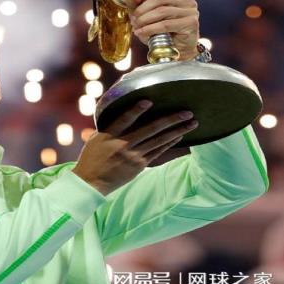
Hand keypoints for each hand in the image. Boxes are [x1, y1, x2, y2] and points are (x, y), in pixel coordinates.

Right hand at [71, 100, 197, 195]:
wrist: (91, 182)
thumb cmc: (92, 157)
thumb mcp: (96, 139)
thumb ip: (109, 126)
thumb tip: (121, 112)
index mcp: (109, 135)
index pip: (124, 119)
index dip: (136, 110)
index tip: (149, 101)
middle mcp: (122, 144)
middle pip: (150, 129)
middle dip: (170, 120)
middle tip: (187, 112)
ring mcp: (133, 156)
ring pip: (159, 140)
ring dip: (177, 131)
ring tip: (192, 123)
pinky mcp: (139, 165)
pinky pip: (157, 152)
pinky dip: (169, 143)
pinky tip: (179, 136)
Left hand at [125, 0, 199, 60]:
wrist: (178, 54)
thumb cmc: (163, 36)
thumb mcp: (146, 19)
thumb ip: (138, 5)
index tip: (135, 7)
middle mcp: (186, 2)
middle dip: (142, 10)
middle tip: (134, 20)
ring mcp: (190, 12)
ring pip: (162, 11)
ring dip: (145, 20)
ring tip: (137, 28)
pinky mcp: (191, 23)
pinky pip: (166, 24)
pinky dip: (150, 29)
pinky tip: (142, 33)